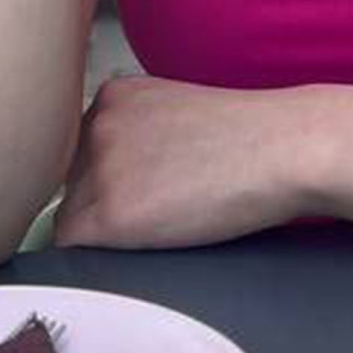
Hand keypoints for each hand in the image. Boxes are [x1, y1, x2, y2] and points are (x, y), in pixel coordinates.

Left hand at [53, 74, 315, 250]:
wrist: (282, 149)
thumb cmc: (250, 137)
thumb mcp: (178, 110)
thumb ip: (138, 130)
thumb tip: (117, 176)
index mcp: (113, 95)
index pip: (80, 149)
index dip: (106, 179)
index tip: (141, 192)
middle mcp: (95, 123)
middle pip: (71, 181)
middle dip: (100, 203)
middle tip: (154, 214)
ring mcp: (100, 167)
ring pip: (70, 215)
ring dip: (101, 231)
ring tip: (156, 231)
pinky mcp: (110, 213)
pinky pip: (71, 248)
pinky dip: (94, 257)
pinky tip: (135, 252)